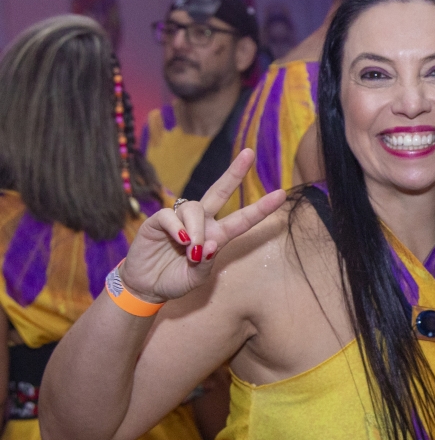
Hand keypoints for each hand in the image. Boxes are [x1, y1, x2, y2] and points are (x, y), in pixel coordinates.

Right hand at [118, 149, 285, 302]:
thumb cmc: (175, 280)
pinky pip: (171, 216)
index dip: (261, 208)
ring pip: (195, 208)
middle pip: (220, 191)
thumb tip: (208, 245)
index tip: (281, 194)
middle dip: (234, 173)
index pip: (242, 220)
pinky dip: (177, 228)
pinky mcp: (159, 220)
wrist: (147, 285)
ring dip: (195, 228)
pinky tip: (180, 240)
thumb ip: (204, 264)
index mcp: (217, 235)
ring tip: (190, 248)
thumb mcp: (195, 279)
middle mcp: (202, 222)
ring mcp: (181, 219)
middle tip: (249, 154)